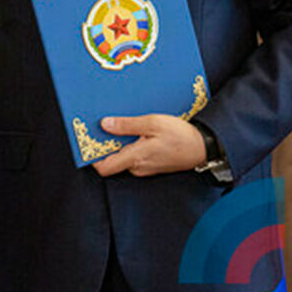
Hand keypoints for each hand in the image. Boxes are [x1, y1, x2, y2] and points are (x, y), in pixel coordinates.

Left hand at [91, 115, 205, 177]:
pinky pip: (134, 156)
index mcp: (135, 158)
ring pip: (123, 156)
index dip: (91, 157)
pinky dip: (131, 144)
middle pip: (112, 159)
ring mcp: (145, 167)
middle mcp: (137, 167)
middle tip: (102, 124)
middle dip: (106, 144)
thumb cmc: (180, 135)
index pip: (104, 167)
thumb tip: (104, 124)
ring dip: (120, 142)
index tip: (87, 141)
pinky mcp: (152, 164)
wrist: (204, 146)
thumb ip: (127, 125)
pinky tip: (136, 130)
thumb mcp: (153, 123)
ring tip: (121, 123)